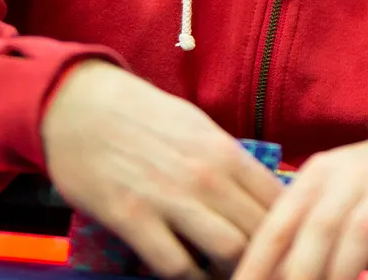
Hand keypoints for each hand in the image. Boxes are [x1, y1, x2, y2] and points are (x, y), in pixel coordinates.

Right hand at [41, 60, 284, 278]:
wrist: (78, 104)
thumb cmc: (141, 116)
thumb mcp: (197, 128)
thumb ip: (231, 163)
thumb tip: (266, 196)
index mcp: (225, 151)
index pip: (280, 201)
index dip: (289, 230)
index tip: (285, 246)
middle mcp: (205, 174)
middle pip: (261, 231)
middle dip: (267, 255)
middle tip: (261, 268)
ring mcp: (169, 197)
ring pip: (229, 251)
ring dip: (231, 271)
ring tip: (226, 275)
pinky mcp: (132, 217)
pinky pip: (175, 265)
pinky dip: (188, 278)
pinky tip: (188, 275)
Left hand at [233, 123, 367, 279]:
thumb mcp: (333, 190)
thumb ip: (303, 226)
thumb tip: (267, 271)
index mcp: (318, 175)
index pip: (279, 224)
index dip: (258, 263)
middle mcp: (352, 176)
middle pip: (317, 230)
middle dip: (298, 275)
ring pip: (360, 235)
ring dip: (342, 276)